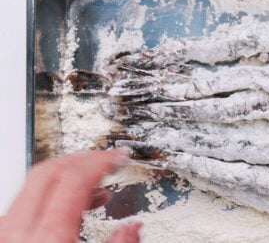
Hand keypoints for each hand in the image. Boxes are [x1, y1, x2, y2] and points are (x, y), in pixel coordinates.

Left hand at [0, 150, 141, 242]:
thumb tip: (134, 227)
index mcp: (48, 237)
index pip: (75, 179)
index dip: (101, 160)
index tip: (120, 155)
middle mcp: (19, 229)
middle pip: (50, 171)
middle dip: (84, 158)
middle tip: (108, 157)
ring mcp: (6, 230)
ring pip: (34, 182)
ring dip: (67, 174)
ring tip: (96, 182)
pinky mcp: (4, 235)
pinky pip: (25, 200)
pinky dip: (50, 192)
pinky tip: (70, 205)